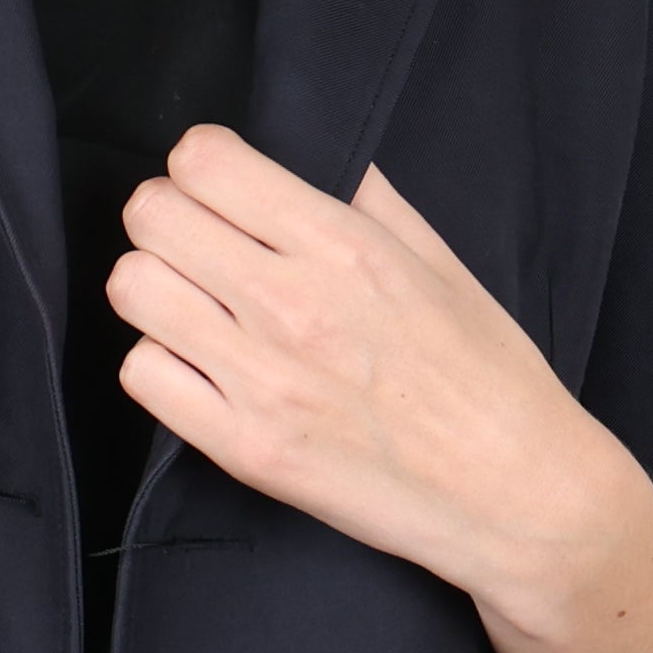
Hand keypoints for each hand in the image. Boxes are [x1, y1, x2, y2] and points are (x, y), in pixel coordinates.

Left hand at [107, 126, 630, 600]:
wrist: (518, 496)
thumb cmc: (491, 378)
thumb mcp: (441, 262)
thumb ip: (368, 200)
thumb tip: (320, 155)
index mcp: (344, 247)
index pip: (203, 162)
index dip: (200, 165)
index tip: (219, 188)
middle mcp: (293, 306)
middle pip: (152, 216)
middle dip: (168, 218)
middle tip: (200, 244)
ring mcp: (262, 381)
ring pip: (134, 289)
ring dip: (157, 286)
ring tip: (197, 303)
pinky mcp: (244, 449)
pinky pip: (142, 375)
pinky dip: (161, 361)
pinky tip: (202, 364)